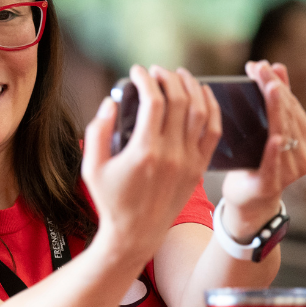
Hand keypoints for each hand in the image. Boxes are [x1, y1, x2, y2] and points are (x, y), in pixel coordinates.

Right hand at [82, 65, 221, 256]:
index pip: (153, 101)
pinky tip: (204, 94)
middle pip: (179, 101)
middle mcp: (171, 154)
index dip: (145, 79)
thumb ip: (98, 131)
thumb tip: (110, 103)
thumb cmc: (110, 201)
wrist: (135, 234)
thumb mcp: (91, 167)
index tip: (137, 71)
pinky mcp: (198, 168)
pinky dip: (212, 108)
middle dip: (168, 78)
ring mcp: (188, 161)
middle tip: (157, 71)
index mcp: (144, 151)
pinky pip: (214, 132)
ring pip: (200, 112)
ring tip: (180, 75)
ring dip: (192, 87)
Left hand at [221, 61, 305, 239]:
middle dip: (273, 89)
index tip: (261, 65)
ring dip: (275, 110)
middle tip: (257, 68)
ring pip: (283, 134)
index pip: (293, 107)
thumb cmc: (257, 159)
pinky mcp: (272, 184)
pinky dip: (274, 151)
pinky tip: (274, 137)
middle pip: (288, 117)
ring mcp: (292, 172)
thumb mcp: (267, 128)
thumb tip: (277, 66)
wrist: (248, 199)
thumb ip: (277, 102)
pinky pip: (274, 164)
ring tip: (267, 87)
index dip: (278, 84)